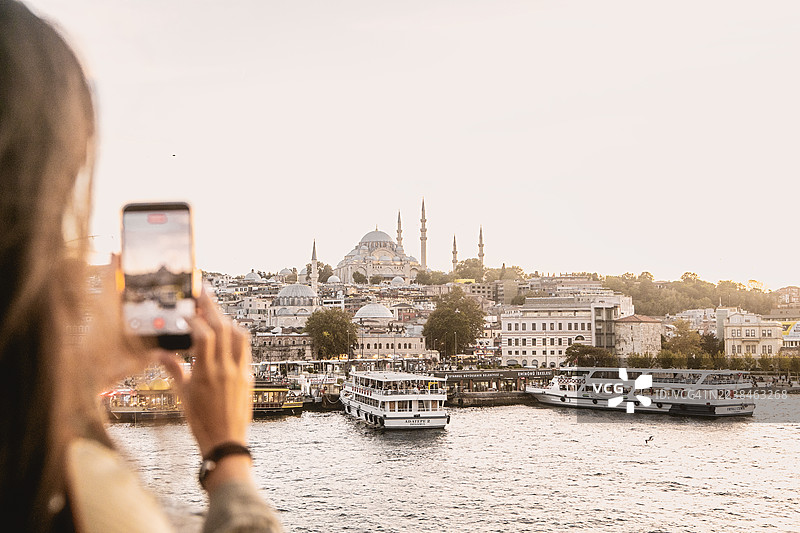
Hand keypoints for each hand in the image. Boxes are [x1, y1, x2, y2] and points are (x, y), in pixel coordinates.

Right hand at [160, 290, 252, 457]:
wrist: (226, 442)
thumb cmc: (202, 422)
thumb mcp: (183, 396)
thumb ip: (173, 369)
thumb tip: (158, 353)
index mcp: (206, 374)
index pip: (204, 335)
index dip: (196, 318)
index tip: (186, 308)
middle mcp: (226, 369)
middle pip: (223, 328)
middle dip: (212, 306)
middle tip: (203, 291)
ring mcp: (240, 372)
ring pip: (239, 335)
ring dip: (227, 319)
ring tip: (215, 310)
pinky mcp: (249, 376)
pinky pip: (245, 349)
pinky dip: (236, 335)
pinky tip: (228, 332)